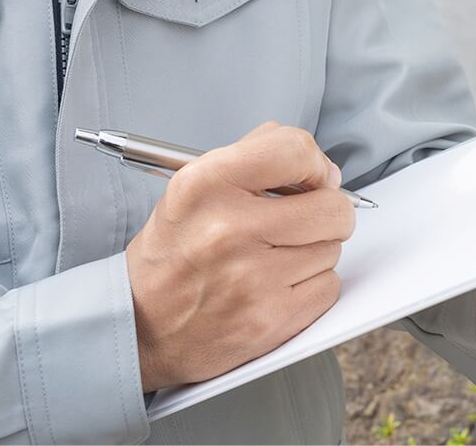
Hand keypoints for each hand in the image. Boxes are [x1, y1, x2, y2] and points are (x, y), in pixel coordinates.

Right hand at [126, 122, 353, 391]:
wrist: (143, 326)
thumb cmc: (173, 252)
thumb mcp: (192, 186)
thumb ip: (253, 156)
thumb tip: (317, 163)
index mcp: (206, 185)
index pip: (294, 150)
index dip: (314, 163)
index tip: (312, 177)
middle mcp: (228, 229)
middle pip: (331, 207)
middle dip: (325, 211)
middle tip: (303, 219)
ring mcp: (252, 278)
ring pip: (332, 248)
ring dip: (314, 250)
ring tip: (275, 256)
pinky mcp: (271, 320)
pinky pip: (328, 286)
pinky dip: (312, 285)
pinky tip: (279, 284)